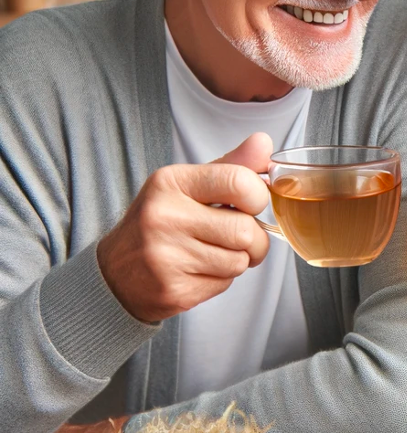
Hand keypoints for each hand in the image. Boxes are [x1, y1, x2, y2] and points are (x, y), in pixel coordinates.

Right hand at [97, 133, 271, 321]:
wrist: (115, 272)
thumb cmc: (162, 221)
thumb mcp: (189, 185)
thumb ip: (231, 166)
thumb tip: (264, 141)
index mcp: (171, 182)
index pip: (239, 182)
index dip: (258, 197)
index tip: (251, 203)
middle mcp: (165, 217)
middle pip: (245, 230)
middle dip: (255, 238)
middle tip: (239, 237)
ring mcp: (166, 257)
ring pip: (239, 260)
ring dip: (238, 259)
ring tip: (214, 252)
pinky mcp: (173, 290)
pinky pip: (225, 283)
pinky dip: (222, 278)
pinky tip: (198, 270)